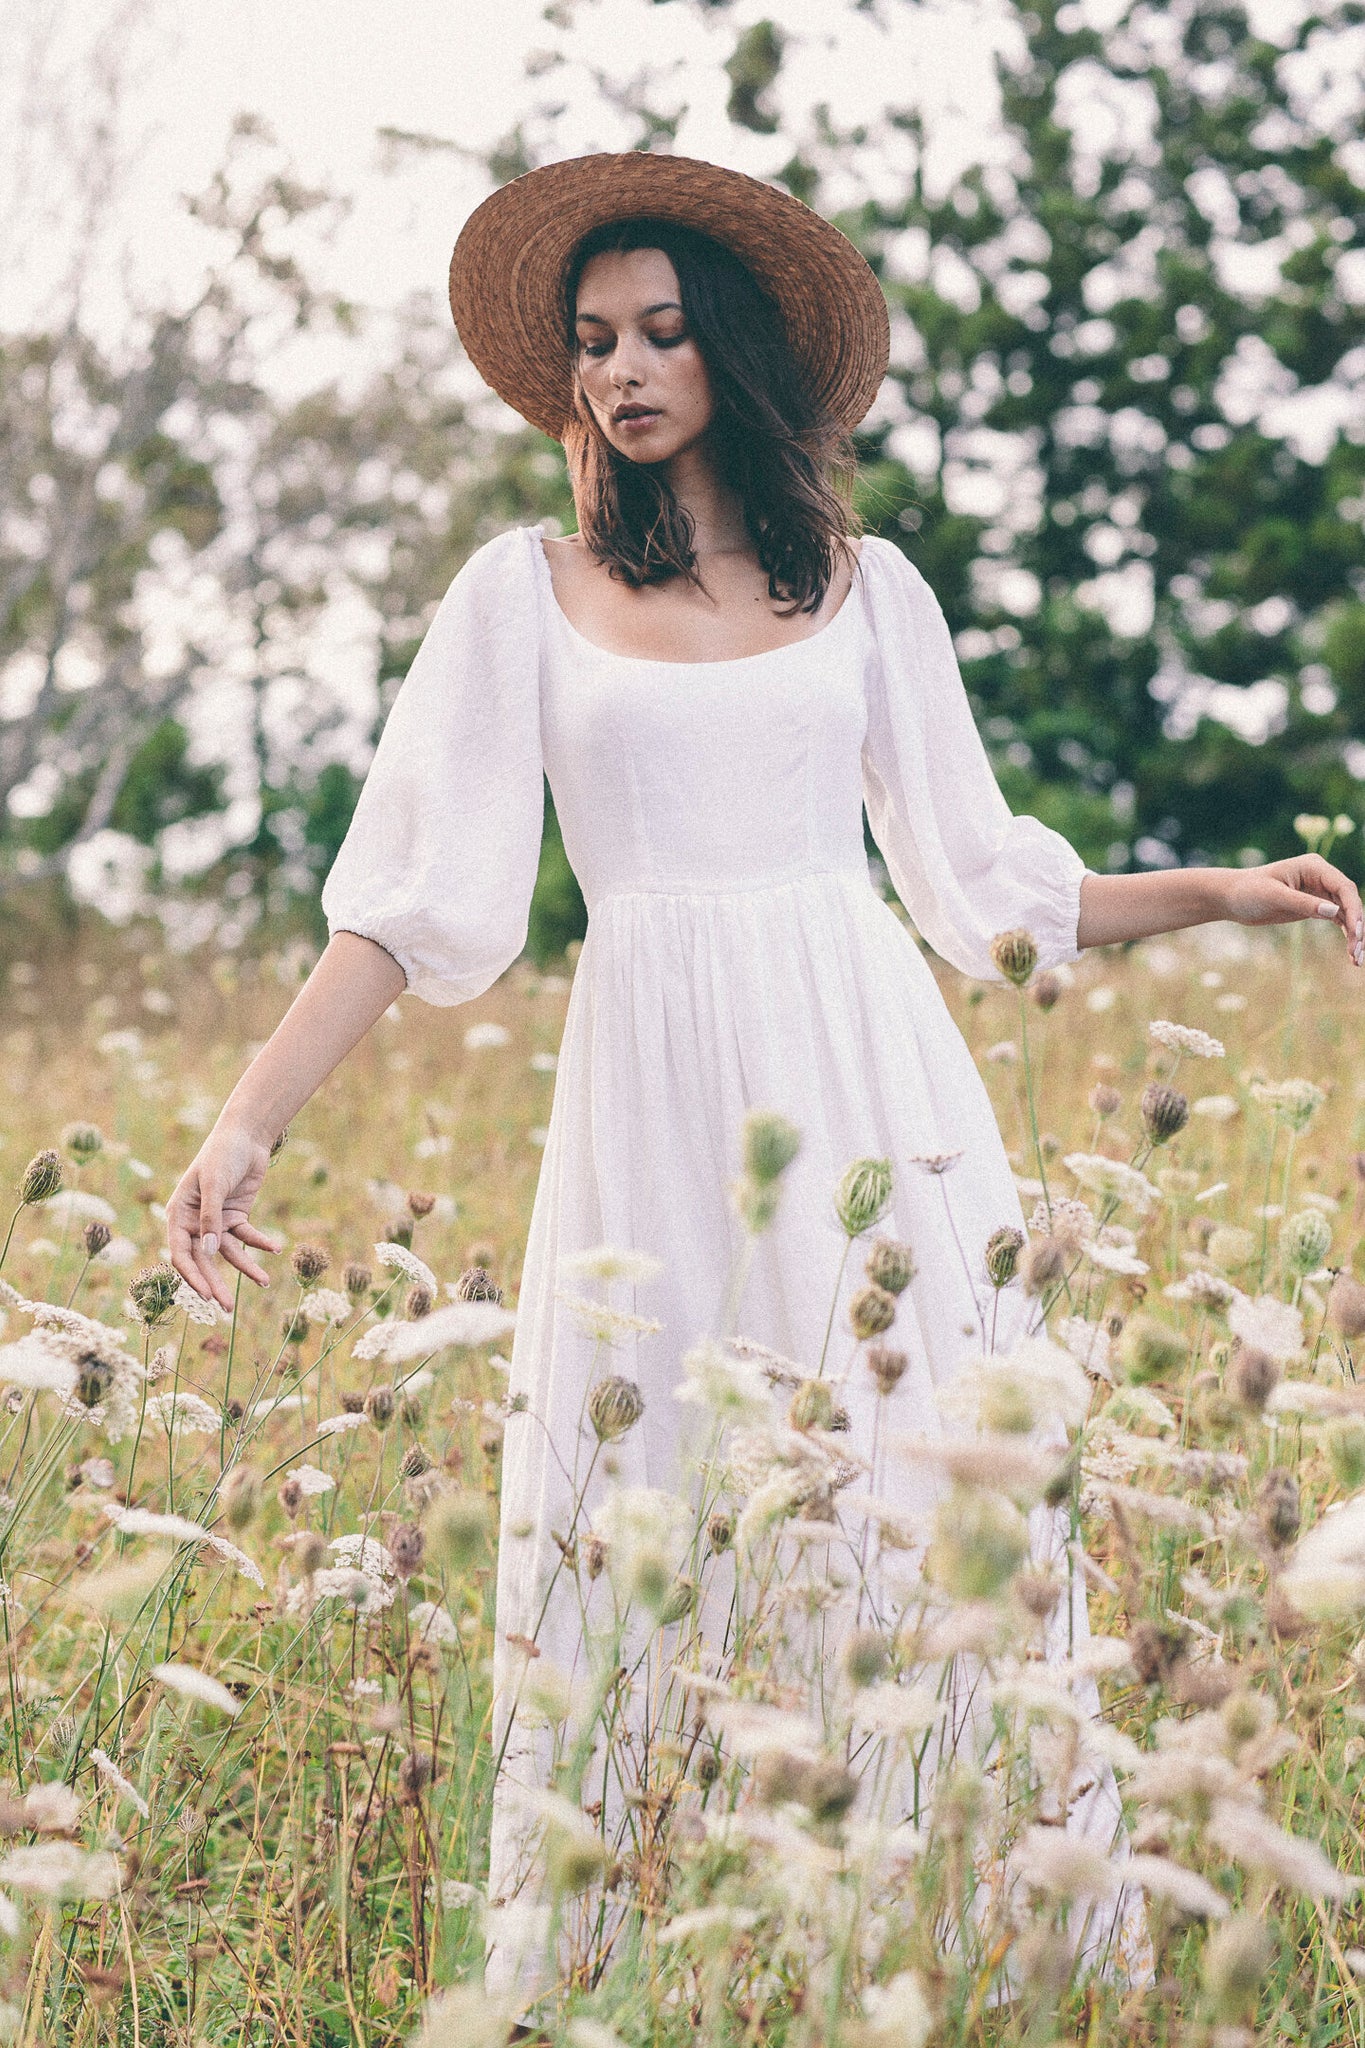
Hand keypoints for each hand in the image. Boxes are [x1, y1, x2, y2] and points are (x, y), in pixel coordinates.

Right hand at [167, 1122, 281, 1311]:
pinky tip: (276, 1248)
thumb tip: (209, 1251)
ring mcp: (217, 1221)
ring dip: (245, 1267)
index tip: (207, 1295)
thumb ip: (211, 1218)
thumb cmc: (222, 1155)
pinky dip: (261, 1242)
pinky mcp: (236, 1216)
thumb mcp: (215, 1184)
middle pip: (205, 1260)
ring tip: (264, 1282)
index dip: (193, 1277)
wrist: (246, 1136)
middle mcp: (195, 1222)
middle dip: (216, 1284)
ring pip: (229, 1253)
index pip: (182, 1254)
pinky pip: (248, 1235)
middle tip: (228, 1308)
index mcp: (179, 1215)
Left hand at [1220, 854, 1364, 965]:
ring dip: (1354, 935)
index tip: (1356, 932)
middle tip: (1358, 952)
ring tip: (1356, 960)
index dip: (1353, 910)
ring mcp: (1320, 892)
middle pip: (1350, 901)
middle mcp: (1321, 877)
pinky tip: (1350, 954)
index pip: (1343, 887)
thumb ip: (1304, 903)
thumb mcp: (1274, 897)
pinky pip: (1338, 920)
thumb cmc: (1249, 891)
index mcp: (1314, 866)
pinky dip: (1345, 935)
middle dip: (1357, 927)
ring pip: (1347, 913)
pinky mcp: (1315, 906)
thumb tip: (1335, 911)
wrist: (1232, 898)